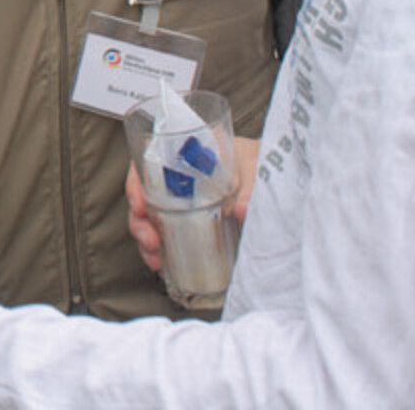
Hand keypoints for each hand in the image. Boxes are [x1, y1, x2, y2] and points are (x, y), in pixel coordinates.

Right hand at [127, 135, 260, 272]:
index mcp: (186, 151)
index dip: (136, 182)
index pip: (148, 161)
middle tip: (150, 240)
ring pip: (149, 217)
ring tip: (156, 259)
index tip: (140, 204)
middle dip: (139, 221)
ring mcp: (182, 199)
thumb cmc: (263, 159)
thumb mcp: (257, 165)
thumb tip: (244, 212)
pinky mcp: (191, 219)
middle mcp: (177, 175)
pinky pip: (165, 232)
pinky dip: (160, 249)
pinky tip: (163, 263)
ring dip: (146, 239)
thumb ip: (252, 188)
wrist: (279, 174)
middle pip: (143, 194)